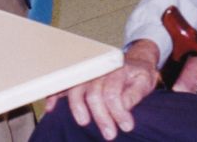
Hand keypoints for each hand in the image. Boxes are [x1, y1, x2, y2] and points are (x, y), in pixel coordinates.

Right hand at [44, 40, 161, 140]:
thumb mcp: (145, 81)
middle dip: (100, 116)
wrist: (135, 61)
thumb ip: (135, 93)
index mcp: (117, 70)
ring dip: (77, 107)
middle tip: (110, 134)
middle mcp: (99, 71)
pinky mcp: (80, 78)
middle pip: (93, 93)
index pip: (112, 93)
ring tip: (84, 123)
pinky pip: (64, 84)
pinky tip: (51, 108)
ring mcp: (87, 73)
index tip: (126, 126)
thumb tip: (124, 106)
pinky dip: (54, 95)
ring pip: (76, 88)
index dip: (118, 112)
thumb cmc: (138, 73)